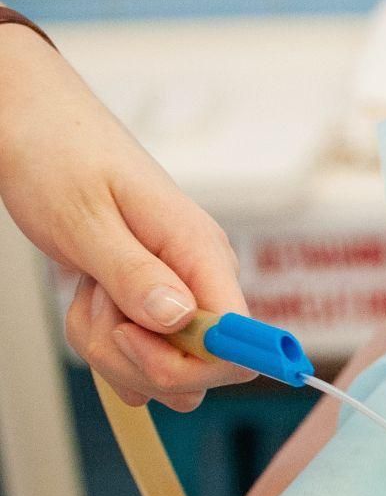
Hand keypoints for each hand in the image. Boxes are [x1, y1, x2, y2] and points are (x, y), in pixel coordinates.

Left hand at [0, 25, 253, 409]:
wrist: (36, 124)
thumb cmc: (58, 154)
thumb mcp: (83, 216)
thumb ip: (132, 272)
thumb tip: (181, 320)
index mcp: (201, 252)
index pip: (239, 342)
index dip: (191, 363)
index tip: (134, 341)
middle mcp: (203, 278)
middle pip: (201, 370)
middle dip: (136, 360)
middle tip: (94, 306)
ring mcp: (182, 294)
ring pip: (168, 370)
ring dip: (112, 351)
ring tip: (87, 293)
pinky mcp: (158, 305)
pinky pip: (145, 356)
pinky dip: (106, 344)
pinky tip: (91, 302)